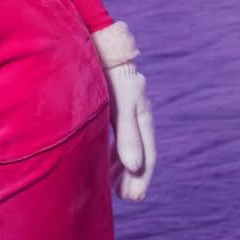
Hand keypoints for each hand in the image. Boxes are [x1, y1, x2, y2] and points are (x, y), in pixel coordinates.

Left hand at [91, 21, 156, 202]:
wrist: (93, 40)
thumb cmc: (106, 72)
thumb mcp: (120, 105)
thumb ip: (127, 135)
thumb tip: (135, 168)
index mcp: (142, 113)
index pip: (147, 153)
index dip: (142, 177)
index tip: (135, 198)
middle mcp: (135, 112)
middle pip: (139, 151)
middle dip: (134, 177)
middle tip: (128, 199)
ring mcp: (122, 108)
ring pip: (126, 145)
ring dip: (122, 168)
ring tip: (116, 190)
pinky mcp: (107, 103)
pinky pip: (114, 135)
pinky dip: (112, 153)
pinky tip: (105, 165)